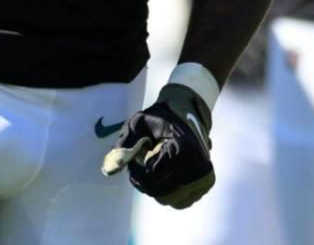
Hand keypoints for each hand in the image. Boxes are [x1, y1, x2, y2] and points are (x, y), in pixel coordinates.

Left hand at [102, 69, 215, 208]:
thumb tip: (108, 170)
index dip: (136, 172)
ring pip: (171, 199)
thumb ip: (123, 144)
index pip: (151, 176)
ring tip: (153, 170)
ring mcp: (203, 177)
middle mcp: (196, 166)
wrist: (188, 113)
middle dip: (144, 182)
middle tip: (140, 167)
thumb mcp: (138, 122)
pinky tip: (165, 177)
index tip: (132, 161)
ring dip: (157, 188)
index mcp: (181, 150)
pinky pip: (183, 200)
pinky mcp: (206, 183)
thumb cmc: (161, 117)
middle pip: (160, 191)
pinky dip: (170, 192)